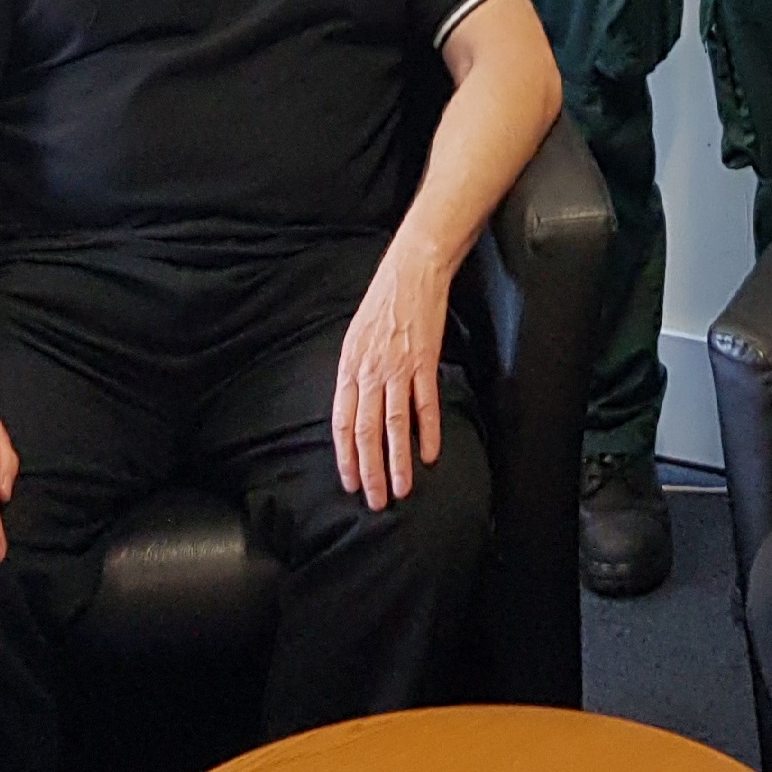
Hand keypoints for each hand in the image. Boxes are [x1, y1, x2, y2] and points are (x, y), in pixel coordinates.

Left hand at [331, 238, 455, 510]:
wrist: (411, 271)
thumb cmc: (382, 303)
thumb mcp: (356, 338)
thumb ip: (354, 374)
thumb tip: (354, 408)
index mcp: (349, 367)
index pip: (342, 423)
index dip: (345, 457)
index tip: (349, 483)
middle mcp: (369, 371)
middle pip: (366, 431)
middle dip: (369, 471)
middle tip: (374, 501)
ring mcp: (397, 368)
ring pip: (394, 425)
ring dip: (397, 462)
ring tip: (401, 490)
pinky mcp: (424, 361)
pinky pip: (426, 404)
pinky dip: (428, 432)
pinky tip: (429, 455)